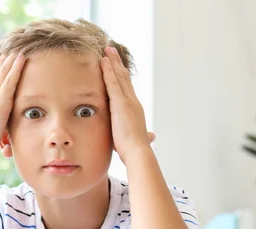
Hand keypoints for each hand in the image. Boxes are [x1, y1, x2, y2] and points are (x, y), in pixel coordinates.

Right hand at [0, 53, 25, 151]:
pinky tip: (21, 59)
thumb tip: (8, 124)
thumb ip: (3, 120)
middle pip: (0, 73)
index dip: (1, 67)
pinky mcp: (0, 101)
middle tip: (13, 47)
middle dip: (7, 60)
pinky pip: (10, 81)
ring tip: (19, 48)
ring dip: (12, 59)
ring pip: (5, 73)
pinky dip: (16, 68)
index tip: (7, 57)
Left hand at [101, 47, 149, 162]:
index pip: (127, 89)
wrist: (138, 151)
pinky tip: (103, 61)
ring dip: (112, 62)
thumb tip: (152, 137)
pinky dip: (108, 70)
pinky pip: (112, 82)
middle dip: (118, 64)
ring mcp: (127, 101)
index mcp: (135, 109)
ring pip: (119, 76)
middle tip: (112, 51)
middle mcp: (133, 101)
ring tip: (107, 50)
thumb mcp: (139, 138)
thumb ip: (144, 135)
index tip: (119, 67)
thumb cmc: (135, 149)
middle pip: (124, 78)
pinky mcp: (120, 103)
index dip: (123, 77)